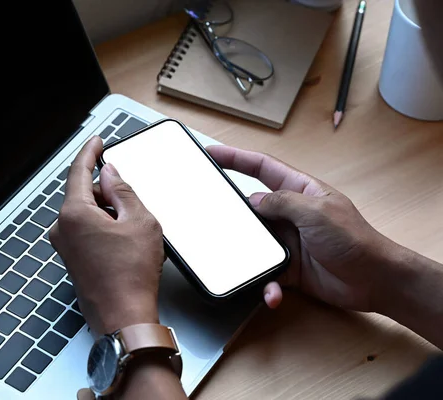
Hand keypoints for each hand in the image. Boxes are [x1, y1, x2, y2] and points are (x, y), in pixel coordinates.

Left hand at [50, 136, 164, 334]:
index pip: (78, 171)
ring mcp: (65, 246)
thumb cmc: (131, 275)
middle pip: (85, 194)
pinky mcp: (72, 259)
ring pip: (87, 214)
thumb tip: (111, 174)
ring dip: (109, 214)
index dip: (90, 152)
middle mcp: (62, 229)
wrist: (124, 317)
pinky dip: (104, 229)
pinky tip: (124, 244)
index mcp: (74, 214)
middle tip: (135, 206)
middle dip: (109, 193)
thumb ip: (123, 190)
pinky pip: (87, 231)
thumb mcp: (139, 221)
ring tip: (133, 233)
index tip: (97, 142)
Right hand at [207, 145, 399, 312]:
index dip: (235, 157)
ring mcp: (287, 240)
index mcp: (298, 191)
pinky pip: (266, 272)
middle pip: (251, 207)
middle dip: (231, 213)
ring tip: (240, 264)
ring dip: (247, 255)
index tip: (211, 154)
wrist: (374, 280)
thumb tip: (253, 200)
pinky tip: (272, 293)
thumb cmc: (353, 238)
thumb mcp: (316, 211)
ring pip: (254, 243)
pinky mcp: (288, 266)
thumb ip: (282, 202)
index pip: (261, 167)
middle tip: (208, 216)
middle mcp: (289, 213)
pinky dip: (265, 284)